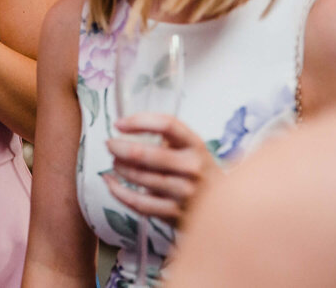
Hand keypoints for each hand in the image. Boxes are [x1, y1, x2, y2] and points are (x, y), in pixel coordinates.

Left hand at [103, 113, 222, 225]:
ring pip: (140, 177)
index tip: (119, 123)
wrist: (225, 210)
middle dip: (120, 147)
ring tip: (114, 162)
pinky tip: (111, 183)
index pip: (167, 125)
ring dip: (120, 167)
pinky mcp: (175, 215)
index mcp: (196, 146)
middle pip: (146, 154)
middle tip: (110, 144)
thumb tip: (126, 129)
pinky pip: (139, 202)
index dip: (139, 121)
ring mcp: (185, 193)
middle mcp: (192, 168)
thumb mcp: (191, 149)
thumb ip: (167, 139)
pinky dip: (119, 192)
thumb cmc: (198, 173)